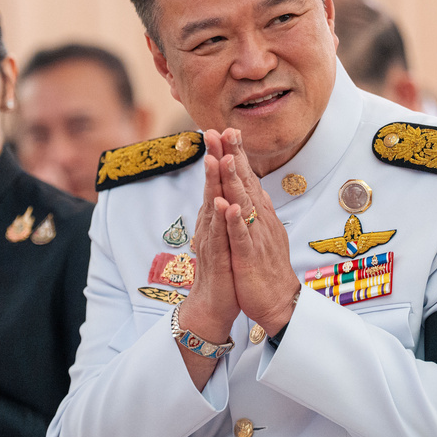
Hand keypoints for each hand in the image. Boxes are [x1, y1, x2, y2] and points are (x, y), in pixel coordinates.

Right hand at [177, 130, 240, 343]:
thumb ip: (224, 215)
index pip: (218, 182)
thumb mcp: (225, 236)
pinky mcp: (217, 258)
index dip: (220, 157)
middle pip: (211, 186)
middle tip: (212, 131)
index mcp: (215, 218)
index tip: (223, 131)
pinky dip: (222, 220)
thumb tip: (226, 193)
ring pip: (213, 207)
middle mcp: (210, 225)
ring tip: (214, 159)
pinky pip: (220, 236)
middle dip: (213, 159)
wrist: (212, 306)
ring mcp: (212, 240)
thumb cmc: (222, 272)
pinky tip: (224, 205)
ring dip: (213, 183)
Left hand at [218, 130, 299, 333]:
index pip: (247, 178)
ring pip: (244, 204)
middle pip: (246, 182)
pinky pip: (241, 236)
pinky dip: (234, 221)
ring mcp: (255, 236)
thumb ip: (254, 208)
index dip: (236, 154)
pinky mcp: (249, 256)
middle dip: (233, 156)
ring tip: (224, 158)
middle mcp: (260, 219)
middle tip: (222, 130)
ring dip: (233, 181)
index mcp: (259, 213)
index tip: (226, 130)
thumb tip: (250, 187)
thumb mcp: (259, 231)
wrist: (277, 300)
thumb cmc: (265, 266)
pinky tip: (227, 206)